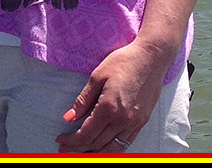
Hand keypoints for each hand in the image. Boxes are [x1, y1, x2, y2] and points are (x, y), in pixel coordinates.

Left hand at [56, 39, 171, 152]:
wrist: (151, 59)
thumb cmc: (123, 62)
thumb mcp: (97, 76)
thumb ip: (82, 100)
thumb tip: (68, 118)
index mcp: (109, 107)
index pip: (86, 134)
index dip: (72, 140)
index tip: (60, 139)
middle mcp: (123, 120)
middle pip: (97, 144)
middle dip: (79, 148)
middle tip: (64, 148)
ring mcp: (135, 124)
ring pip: (112, 149)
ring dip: (95, 153)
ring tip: (81, 152)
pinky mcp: (142, 123)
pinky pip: (125, 144)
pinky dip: (111, 150)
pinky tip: (102, 148)